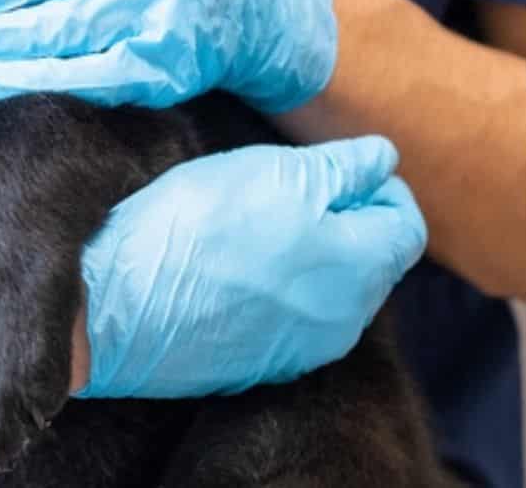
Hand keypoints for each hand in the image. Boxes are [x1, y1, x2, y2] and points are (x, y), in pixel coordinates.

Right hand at [76, 136, 426, 398]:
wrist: (119, 306)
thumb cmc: (197, 228)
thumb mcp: (273, 172)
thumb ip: (341, 167)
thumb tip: (383, 160)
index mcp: (361, 268)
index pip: (406, 224)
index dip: (379, 186)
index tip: (338, 165)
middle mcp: (346, 320)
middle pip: (370, 262)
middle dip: (344, 222)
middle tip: (286, 188)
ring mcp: (302, 349)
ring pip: (329, 293)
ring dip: (308, 258)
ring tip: (252, 227)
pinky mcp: (257, 366)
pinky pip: (288, 320)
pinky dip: (275, 291)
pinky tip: (229, 269)